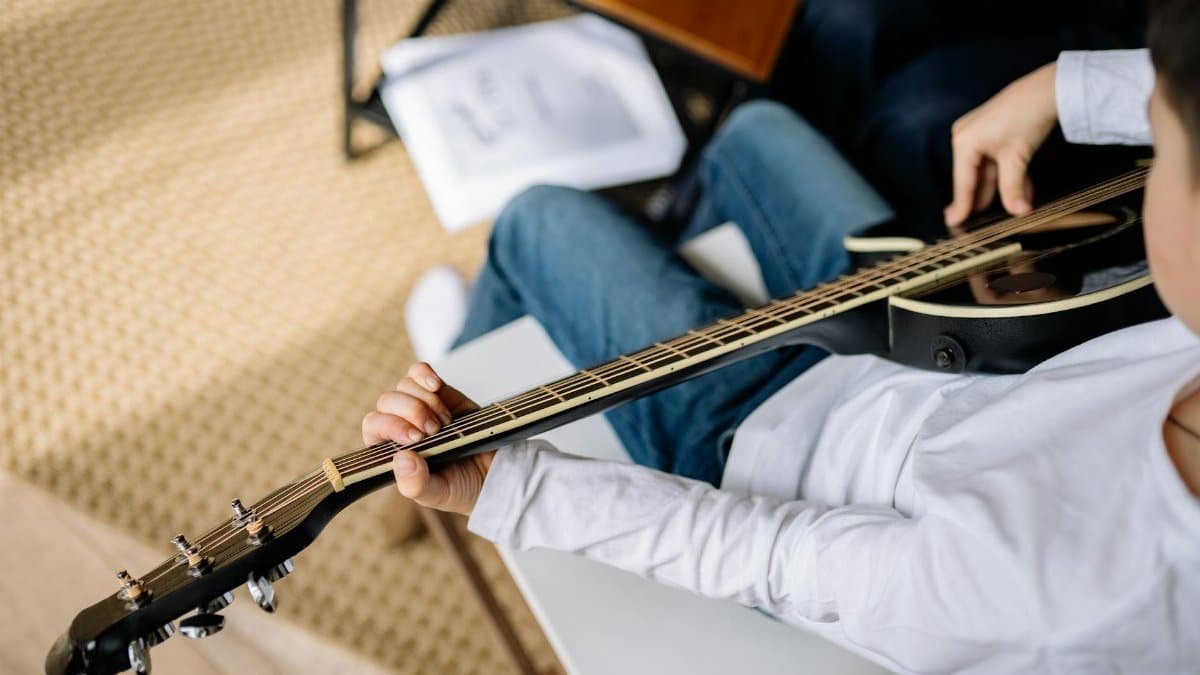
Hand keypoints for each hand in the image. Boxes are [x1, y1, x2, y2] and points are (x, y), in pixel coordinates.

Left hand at [362, 362, 493, 515]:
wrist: (496, 470)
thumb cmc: (463, 486)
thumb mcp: (439, 494)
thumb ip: (416, 485)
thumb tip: (400, 459)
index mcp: (391, 452)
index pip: (374, 427)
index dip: (392, 427)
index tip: (417, 437)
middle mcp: (402, 426)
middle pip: (387, 402)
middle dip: (412, 412)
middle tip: (436, 429)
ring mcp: (419, 407)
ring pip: (404, 386)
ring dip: (425, 400)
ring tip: (446, 421)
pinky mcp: (439, 392)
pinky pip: (418, 372)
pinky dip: (424, 375)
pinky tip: (437, 387)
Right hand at [944, 62, 1058, 227]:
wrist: (1048, 89)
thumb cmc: (1027, 115)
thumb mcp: (1018, 158)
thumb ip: (1013, 188)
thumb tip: (1017, 211)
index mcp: (964, 142)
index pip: (963, 182)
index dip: (962, 205)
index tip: (955, 223)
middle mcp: (966, 137)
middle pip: (973, 177)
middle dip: (983, 198)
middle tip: (976, 222)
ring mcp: (979, 133)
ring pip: (988, 170)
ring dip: (1002, 188)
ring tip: (1010, 206)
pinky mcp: (993, 131)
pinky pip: (996, 160)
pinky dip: (1009, 175)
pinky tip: (1022, 189)